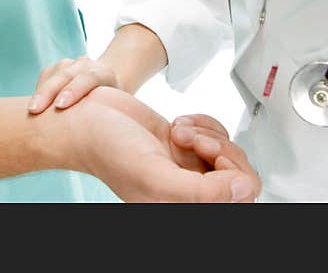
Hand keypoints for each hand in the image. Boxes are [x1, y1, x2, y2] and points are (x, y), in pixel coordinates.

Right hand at [28, 56, 117, 113]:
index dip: (74, 90)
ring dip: (40, 93)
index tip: (60, 106)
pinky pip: (44, 77)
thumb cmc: (112, 109)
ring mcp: (70, 64)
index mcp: (105, 74)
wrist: (106, 88)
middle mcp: (87, 65)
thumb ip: (110, 118)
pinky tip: (32, 106)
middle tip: (35, 110)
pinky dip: (38, 91)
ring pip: (53, 75)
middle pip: (66, 75)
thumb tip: (105, 141)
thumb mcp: (116, 112)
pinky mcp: (55, 68)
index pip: (89, 78)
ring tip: (30, 110)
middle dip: (49, 92)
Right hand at [60, 87, 259, 201]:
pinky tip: (178, 124)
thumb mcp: (155, 176)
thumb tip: (242, 188)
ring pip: (228, 153)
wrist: (85, 119)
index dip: (231, 173)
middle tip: (190, 139)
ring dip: (206, 133)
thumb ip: (202, 193)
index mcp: (180, 208)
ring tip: (179, 131)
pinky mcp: (184, 146)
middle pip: (240, 175)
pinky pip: (215, 135)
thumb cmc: (107, 149)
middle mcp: (187, 193)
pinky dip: (201, 122)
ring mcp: (187, 169)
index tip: (205, 155)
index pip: (240, 199)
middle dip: (219, 147)